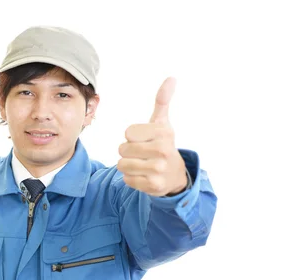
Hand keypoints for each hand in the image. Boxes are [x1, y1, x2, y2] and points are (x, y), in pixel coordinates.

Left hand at [117, 77, 187, 196]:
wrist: (174, 175)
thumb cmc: (163, 144)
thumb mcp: (162, 123)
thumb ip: (162, 101)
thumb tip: (171, 78)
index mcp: (163, 133)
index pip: (128, 133)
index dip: (131, 136)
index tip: (143, 139)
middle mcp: (162, 151)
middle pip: (122, 149)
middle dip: (126, 151)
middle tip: (141, 153)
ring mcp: (158, 170)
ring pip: (122, 165)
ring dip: (127, 165)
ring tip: (141, 164)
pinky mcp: (152, 186)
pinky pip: (127, 180)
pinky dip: (131, 178)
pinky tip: (143, 176)